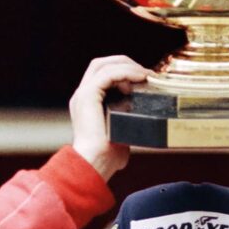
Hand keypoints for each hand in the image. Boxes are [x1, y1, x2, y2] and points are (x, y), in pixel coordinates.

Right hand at [69, 55, 147, 180]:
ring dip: (128, 66)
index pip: (103, 74)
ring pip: (104, 65)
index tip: (144, 79)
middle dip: (126, 63)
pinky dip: (125, 72)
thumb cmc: (107, 158)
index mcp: (88, 102)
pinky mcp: (87, 96)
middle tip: (146, 73)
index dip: (123, 71)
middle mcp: (82, 95)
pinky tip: (140, 78)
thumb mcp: (121, 134)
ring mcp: (83, 94)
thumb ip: (128, 125)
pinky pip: (107, 74)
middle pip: (102, 64)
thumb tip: (143, 129)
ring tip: (146, 75)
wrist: (94, 165)